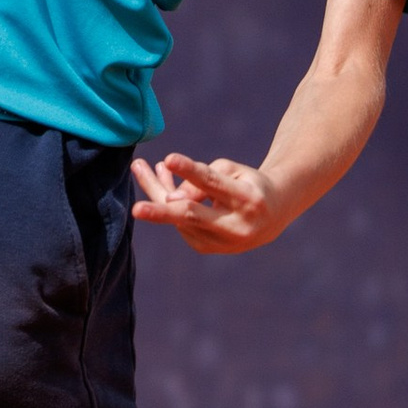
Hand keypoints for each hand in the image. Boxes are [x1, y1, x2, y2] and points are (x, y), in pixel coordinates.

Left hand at [129, 151, 285, 256]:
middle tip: (135, 209)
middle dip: (161, 213)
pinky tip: (162, 183)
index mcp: (247, 200)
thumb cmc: (247, 184)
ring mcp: (221, 243)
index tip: (168, 159)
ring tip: (140, 166)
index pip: (212, 184)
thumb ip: (201, 180)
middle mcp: (235, 226)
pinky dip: (169, 204)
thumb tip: (170, 200)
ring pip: (178, 216)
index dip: (190, 171)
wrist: (272, 216)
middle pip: (192, 217)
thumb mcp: (231, 172)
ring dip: (157, 191)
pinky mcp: (207, 248)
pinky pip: (179, 223)